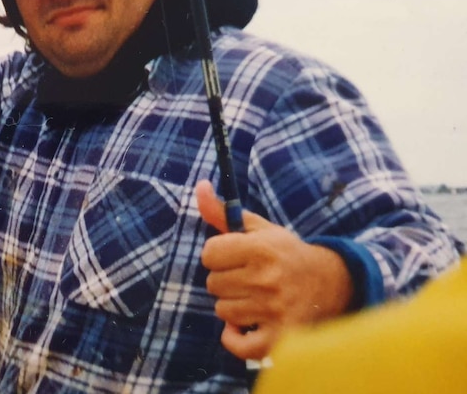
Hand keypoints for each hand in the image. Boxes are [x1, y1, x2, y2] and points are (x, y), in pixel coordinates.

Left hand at [196, 180, 353, 359]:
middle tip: (248, 278)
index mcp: (262, 249)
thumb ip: (223, 212)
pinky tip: (246, 325)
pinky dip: (235, 337)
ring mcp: (274, 310)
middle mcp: (267, 279)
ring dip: (232, 306)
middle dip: (225, 280)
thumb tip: (199, 186)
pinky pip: (237, 344)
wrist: (331, 283)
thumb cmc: (285, 253)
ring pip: (222, 311)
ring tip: (254, 298)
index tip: (233, 256)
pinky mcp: (280, 338)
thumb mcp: (258, 228)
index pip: (209, 253)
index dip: (217, 254)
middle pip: (213, 283)